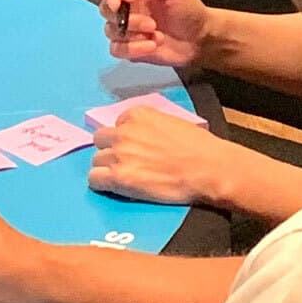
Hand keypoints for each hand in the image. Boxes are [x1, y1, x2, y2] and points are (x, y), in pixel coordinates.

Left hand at [88, 105, 243, 209]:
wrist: (208, 168)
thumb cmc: (199, 147)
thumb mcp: (172, 122)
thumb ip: (151, 125)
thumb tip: (144, 137)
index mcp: (138, 114)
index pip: (117, 124)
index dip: (125, 138)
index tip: (136, 147)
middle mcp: (124, 131)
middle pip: (101, 140)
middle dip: (111, 150)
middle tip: (127, 163)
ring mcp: (119, 154)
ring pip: (95, 160)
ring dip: (107, 168)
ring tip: (124, 177)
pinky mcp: (119, 177)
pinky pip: (94, 180)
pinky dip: (102, 184)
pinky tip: (116, 188)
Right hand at [96, 0, 209, 65]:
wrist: (199, 38)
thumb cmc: (188, 9)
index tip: (118, 3)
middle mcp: (125, 5)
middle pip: (105, 9)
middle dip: (128, 19)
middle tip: (151, 23)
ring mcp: (125, 27)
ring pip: (110, 31)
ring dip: (134, 35)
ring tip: (157, 35)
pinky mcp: (128, 47)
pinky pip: (116, 49)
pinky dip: (133, 49)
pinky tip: (152, 46)